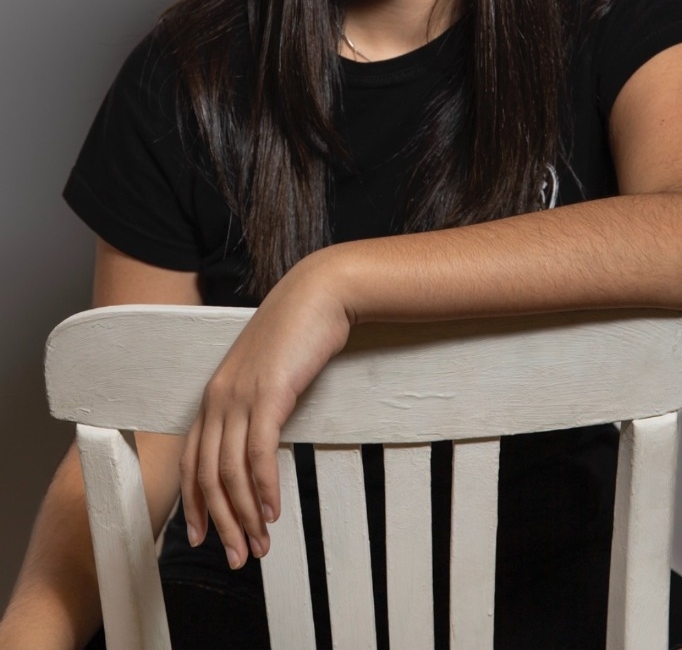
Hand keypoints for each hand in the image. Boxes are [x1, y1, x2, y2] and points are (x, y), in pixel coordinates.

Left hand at [179, 251, 351, 567]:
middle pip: (207, 475)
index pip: (193, 460)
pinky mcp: (268, 394)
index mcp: (214, 393)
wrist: (318, 293)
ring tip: (260, 544)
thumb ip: (256, 401)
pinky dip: (264, 487)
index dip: (195, 504)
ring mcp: (240, 395)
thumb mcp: (268, 370)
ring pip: (230, 472)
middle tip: (239, 557)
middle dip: (221, 523)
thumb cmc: (298, 331)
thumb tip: (260, 437)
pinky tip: (274, 510)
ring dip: (245, 515)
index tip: (203, 537)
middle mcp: (218, 397)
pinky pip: (259, 453)